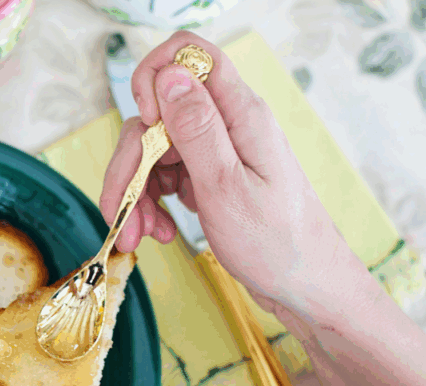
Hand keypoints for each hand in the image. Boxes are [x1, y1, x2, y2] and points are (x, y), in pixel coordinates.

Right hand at [100, 31, 371, 323]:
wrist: (305, 289)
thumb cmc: (277, 244)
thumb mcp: (226, 188)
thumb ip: (196, 129)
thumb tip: (168, 76)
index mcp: (240, 115)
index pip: (190, 56)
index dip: (154, 77)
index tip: (143, 124)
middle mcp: (228, 125)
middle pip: (157, 116)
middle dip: (131, 163)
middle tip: (120, 213)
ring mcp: (218, 151)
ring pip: (155, 150)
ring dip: (136, 192)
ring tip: (140, 235)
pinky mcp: (211, 176)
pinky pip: (166, 176)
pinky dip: (152, 203)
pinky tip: (158, 231)